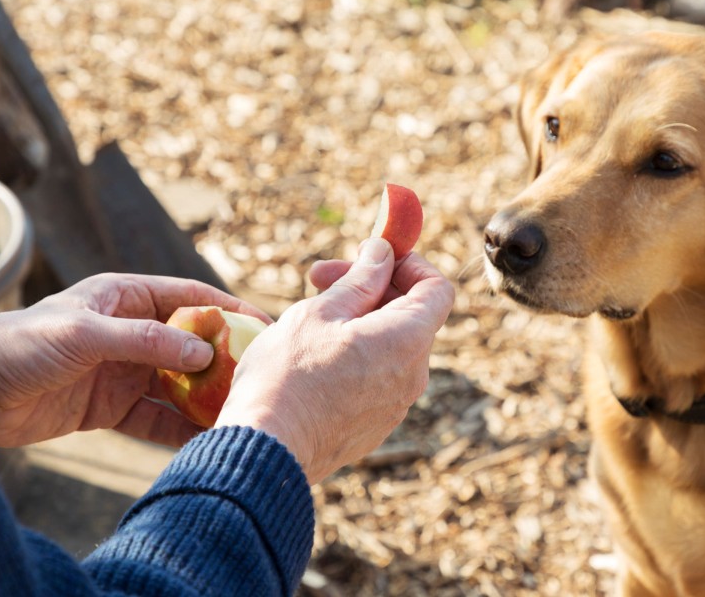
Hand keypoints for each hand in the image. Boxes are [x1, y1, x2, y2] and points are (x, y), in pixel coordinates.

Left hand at [0, 273, 269, 447]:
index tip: (264, 327)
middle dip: (224, 361)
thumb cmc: (19, 344)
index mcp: (124, 297)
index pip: (190, 298)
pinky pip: (155, 418)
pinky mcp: (108, 407)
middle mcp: (128, 331)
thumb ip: (145, 342)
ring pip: (177, 384)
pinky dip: (179, 428)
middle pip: (190, 344)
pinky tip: (204, 439)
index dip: (228, 311)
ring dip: (204, 398)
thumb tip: (204, 353)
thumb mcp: (84, 334)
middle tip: (260, 378)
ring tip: (239, 413)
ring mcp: (121, 370)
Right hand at [216, 239, 454, 483]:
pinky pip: (377, 379)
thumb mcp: (321, 312)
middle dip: (371, 288)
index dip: (409, 265)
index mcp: (407, 339)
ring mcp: (396, 405)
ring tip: (309, 318)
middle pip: (410, 316)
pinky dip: (356, 357)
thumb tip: (383, 253)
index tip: (371, 257)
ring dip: (359, 322)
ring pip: (390, 347)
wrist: (266, 450)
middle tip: (318, 279)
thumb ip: (360, 279)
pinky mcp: (375, 427)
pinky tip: (312, 358)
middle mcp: (413, 375)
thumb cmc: (288, 375)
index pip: (437, 289)